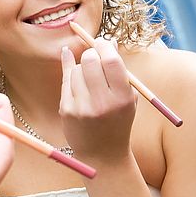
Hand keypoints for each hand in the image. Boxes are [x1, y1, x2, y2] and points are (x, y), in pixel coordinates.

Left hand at [59, 37, 136, 160]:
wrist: (102, 154)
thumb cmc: (118, 120)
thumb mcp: (128, 99)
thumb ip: (120, 72)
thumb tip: (107, 42)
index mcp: (122, 98)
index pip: (111, 61)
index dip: (105, 47)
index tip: (103, 44)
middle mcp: (101, 103)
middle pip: (90, 60)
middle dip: (92, 53)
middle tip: (94, 55)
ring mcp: (81, 107)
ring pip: (76, 68)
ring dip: (82, 67)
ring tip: (90, 79)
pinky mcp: (66, 110)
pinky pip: (66, 80)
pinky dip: (71, 73)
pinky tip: (71, 65)